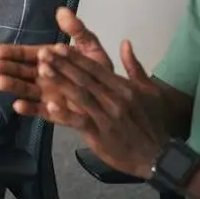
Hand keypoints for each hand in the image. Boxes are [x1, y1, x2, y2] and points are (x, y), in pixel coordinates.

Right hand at [0, 7, 114, 109]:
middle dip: (6, 68)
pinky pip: (39, 111)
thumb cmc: (98, 72)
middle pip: (21, 71)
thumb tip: (62, 11)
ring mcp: (47, 95)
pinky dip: (29, 109)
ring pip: (26, 89)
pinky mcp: (54, 112)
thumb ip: (77, 30)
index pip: (27, 54)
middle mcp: (45, 76)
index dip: (12, 52)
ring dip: (12, 86)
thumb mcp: (90, 47)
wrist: (114, 99)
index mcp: (50, 59)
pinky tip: (17, 106)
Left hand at [22, 41, 169, 178]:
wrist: (158, 156)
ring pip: (79, 96)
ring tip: (42, 70)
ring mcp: (106, 117)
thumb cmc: (151, 122)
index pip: (96, 69)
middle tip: (42, 53)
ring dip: (60, 82)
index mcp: (123, 88)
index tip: (58, 47)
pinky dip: (65, 114)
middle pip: (83, 79)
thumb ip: (135, 67)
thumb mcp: (150, 91)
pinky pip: (80, 122)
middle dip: (62, 64)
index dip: (76, 57)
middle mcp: (114, 99)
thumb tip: (125, 42)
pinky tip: (49, 106)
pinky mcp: (100, 135)